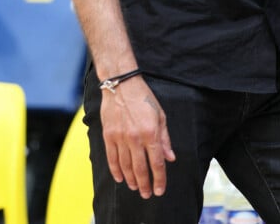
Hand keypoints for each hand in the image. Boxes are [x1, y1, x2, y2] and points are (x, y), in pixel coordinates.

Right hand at [100, 76, 175, 198]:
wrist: (121, 84)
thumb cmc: (143, 98)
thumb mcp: (160, 115)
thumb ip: (164, 138)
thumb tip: (170, 158)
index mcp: (151, 132)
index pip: (156, 163)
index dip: (159, 179)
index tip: (159, 190)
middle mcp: (135, 138)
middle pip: (140, 169)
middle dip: (145, 184)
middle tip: (147, 194)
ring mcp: (120, 137)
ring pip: (125, 166)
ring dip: (131, 180)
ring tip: (135, 187)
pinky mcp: (108, 135)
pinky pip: (112, 158)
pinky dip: (116, 170)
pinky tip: (120, 178)